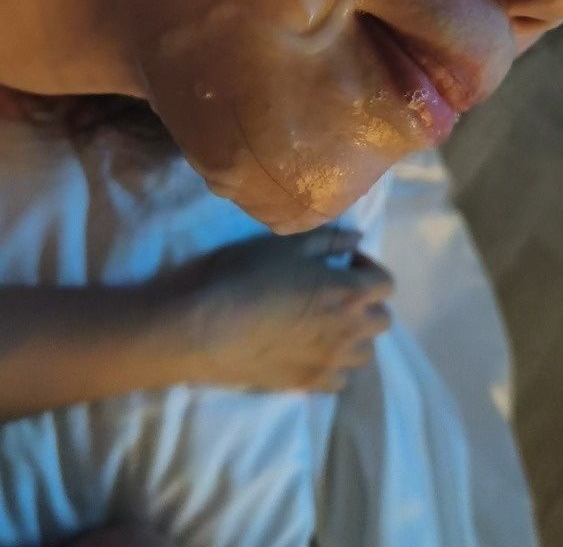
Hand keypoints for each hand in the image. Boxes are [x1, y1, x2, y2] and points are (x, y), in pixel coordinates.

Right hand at [149, 230, 393, 392]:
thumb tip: (357, 239)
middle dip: (366, 303)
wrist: (210, 328)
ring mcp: (331, 363)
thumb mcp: (287, 245)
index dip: (368, 268)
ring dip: (354, 336)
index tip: (344, 263)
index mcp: (349, 292)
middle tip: (335, 293)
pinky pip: (340, 380)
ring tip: (325, 325)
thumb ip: (329, 241)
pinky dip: (334, 366)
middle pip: (382, 320)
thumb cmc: (248, 276)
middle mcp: (350, 330)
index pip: (385, 283)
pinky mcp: (310, 385)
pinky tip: (312, 352)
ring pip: (365, 353)